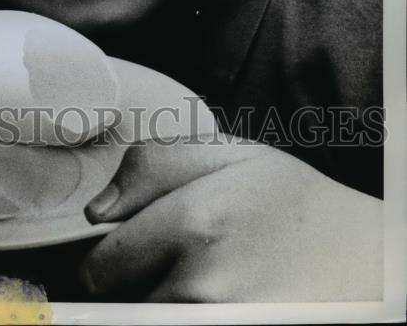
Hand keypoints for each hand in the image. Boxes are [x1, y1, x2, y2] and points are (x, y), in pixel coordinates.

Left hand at [80, 134, 382, 300]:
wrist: (366, 263)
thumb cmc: (293, 203)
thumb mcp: (230, 154)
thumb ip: (154, 165)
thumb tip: (96, 212)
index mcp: (194, 222)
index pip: (98, 266)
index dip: (104, 259)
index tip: (121, 250)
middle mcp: (201, 285)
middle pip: (117, 303)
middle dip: (127, 283)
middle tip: (164, 262)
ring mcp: (218, 325)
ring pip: (145, 319)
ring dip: (154, 302)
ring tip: (199, 276)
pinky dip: (179, 314)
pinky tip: (205, 296)